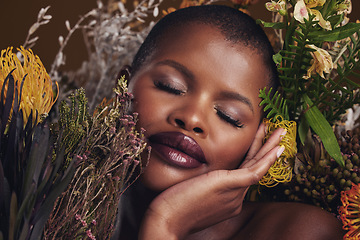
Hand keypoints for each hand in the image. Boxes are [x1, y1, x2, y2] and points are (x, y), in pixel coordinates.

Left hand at [139, 124, 285, 239]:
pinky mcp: (229, 186)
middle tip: (279, 132)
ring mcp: (234, 194)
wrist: (166, 220)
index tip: (257, 141)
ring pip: (257, 166)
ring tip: (280, 131)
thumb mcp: (192, 193)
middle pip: (255, 168)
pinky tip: (276, 148)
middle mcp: (235, 198)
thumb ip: (203, 185)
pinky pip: (254, 171)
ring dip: (270, 147)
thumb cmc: (173, 206)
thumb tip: (201, 175)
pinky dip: (267, 159)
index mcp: (228, 200)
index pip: (244, 173)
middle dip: (268, 148)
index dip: (253, 155)